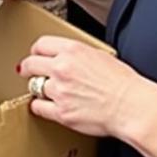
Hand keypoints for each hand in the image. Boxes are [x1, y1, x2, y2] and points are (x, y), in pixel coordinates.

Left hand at [19, 34, 140, 136]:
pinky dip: (39, 106)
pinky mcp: (61, 112)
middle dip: (27, 68)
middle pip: (31, 64)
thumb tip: (66, 56)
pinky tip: (44, 105)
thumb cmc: (122, 83)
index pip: (41, 44)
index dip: (36, 51)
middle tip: (26, 71)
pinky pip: (38, 107)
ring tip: (43, 90)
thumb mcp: (100, 54)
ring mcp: (60, 91)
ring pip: (34, 86)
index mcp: (73, 50)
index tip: (35, 55)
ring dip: (37, 88)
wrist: (131, 106)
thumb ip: (78, 54)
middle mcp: (62, 68)